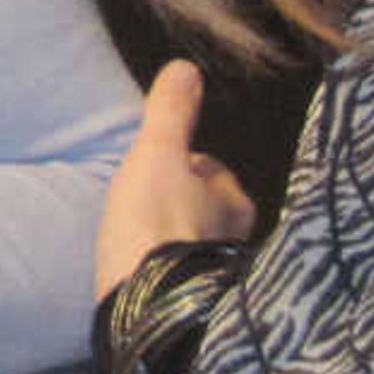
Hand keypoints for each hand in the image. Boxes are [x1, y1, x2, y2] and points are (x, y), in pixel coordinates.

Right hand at [95, 59, 257, 297]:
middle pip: (203, 208)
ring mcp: (216, 275)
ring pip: (191, 242)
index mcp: (236, 203)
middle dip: (179, 204)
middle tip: (142, 203)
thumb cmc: (156, 222)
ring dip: (169, 238)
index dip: (181, 163)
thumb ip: (170, 112)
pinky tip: (138, 269)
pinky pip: (177, 274)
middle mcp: (238, 240)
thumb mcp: (157, 154)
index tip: (154, 169)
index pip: (210, 170)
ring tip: (136, 238)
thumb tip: (186, 67)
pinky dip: (162, 269)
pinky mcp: (192, 305)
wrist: (147, 306)